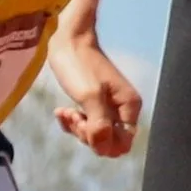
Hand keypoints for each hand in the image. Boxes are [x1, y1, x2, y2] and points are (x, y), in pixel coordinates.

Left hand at [49, 35, 141, 157]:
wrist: (67, 40)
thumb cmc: (79, 64)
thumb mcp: (89, 97)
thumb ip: (99, 125)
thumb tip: (104, 149)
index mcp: (129, 107)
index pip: (123, 143)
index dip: (102, 142)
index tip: (85, 123)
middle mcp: (122, 110)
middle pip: (108, 142)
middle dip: (88, 134)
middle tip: (74, 116)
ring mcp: (108, 108)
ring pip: (95, 135)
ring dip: (77, 128)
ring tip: (65, 112)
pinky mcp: (93, 105)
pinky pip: (86, 126)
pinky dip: (72, 122)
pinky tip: (61, 111)